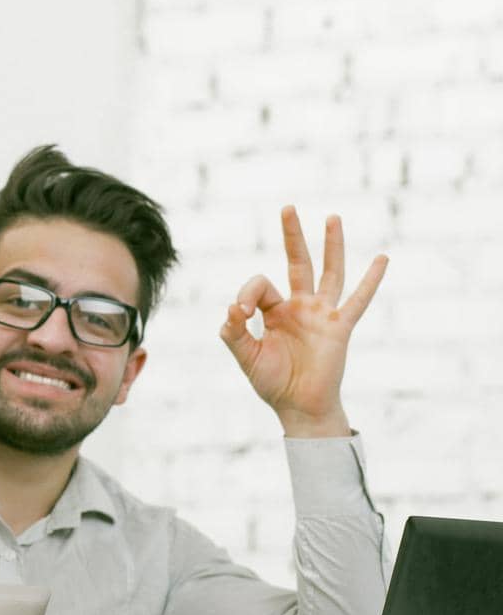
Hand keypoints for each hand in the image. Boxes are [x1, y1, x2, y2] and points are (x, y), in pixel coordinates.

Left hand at [219, 208, 387, 437]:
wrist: (298, 407)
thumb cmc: (272, 382)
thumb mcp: (245, 356)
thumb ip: (234, 332)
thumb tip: (232, 309)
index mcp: (274, 311)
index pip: (260, 285)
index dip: (246, 294)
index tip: (240, 314)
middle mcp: (299, 306)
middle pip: (298, 262)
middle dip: (292, 236)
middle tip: (287, 207)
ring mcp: (321, 314)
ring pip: (329, 272)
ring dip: (331, 245)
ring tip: (331, 218)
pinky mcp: (339, 327)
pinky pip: (357, 300)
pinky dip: (370, 280)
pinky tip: (382, 259)